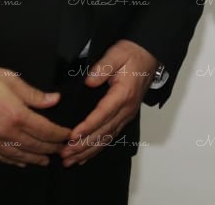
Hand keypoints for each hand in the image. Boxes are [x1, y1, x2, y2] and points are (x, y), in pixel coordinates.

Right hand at [0, 61, 70, 166]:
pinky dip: (14, 161)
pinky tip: (21, 162)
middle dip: (52, 148)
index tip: (69, 135)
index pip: (45, 130)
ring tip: (46, 160)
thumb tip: (54, 100)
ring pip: (19, 155)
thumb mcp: (11, 79)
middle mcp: (5, 132)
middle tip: (63, 150)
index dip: (60, 134)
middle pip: (35, 145)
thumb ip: (34, 94)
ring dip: (35, 158)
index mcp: (16, 115)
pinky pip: (0, 157)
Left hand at [61, 39, 155, 166]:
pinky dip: (98, 148)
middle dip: (83, 145)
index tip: (71, 136)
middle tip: (65, 154)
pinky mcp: (125, 117)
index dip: (87, 127)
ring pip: (107, 138)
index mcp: (123, 94)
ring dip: (88, 151)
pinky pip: (111, 136)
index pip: (103, 114)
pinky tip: (85, 156)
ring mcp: (127, 115)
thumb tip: (89, 81)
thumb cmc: (132, 54)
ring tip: (70, 160)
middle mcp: (126, 109)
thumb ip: (103, 66)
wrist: (149, 55)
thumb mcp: (117, 54)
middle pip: (103, 132)